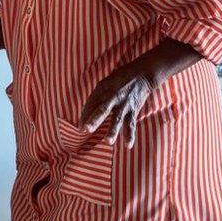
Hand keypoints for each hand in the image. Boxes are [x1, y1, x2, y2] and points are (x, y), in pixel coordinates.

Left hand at [80, 40, 201, 147]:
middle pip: (102, 110)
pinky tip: (128, 145)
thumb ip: (96, 98)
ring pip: (117, 119)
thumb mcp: (105, 83)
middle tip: (86, 129)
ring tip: (108, 141)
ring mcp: (123, 104)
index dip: (84, 115)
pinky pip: (131, 124)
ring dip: (113, 130)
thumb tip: (86, 114)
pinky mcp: (133, 109)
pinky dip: (130, 135)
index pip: (91, 104)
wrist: (141, 74)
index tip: (80, 127)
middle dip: (94, 120)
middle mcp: (113, 97)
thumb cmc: (119, 79)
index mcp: (102, 89)